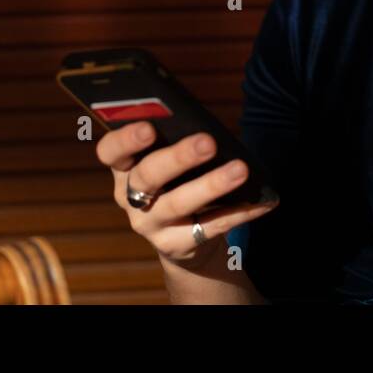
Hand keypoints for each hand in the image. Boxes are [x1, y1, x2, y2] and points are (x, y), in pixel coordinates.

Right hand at [96, 122, 278, 270]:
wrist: (185, 238)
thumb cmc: (180, 181)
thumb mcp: (170, 162)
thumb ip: (176, 141)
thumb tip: (206, 128)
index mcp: (125, 168)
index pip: (110, 152)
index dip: (124, 140)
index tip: (148, 127)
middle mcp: (130, 198)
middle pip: (148, 176)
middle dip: (177, 157)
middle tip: (208, 141)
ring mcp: (150, 225)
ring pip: (179, 204)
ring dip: (212, 185)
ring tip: (241, 169)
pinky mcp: (176, 246)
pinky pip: (210, 227)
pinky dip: (240, 212)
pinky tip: (263, 200)